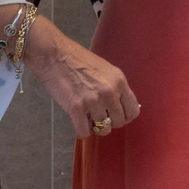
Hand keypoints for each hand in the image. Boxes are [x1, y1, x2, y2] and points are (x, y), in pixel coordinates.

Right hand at [27, 24, 140, 138]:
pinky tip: (78, 122)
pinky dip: (81, 131)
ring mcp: (93, 101)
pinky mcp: (76, 108)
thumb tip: (121, 107)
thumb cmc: (79, 61)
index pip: (133, 111)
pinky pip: (84, 133)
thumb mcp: (106, 71)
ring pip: (103, 130)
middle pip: (119, 122)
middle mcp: (110, 92)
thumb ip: (115, 88)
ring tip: (87, 117)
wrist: (55, 55)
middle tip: (98, 115)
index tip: (115, 114)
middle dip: (109, 122)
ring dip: (95, 127)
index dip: (124, 116)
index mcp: (119, 81)